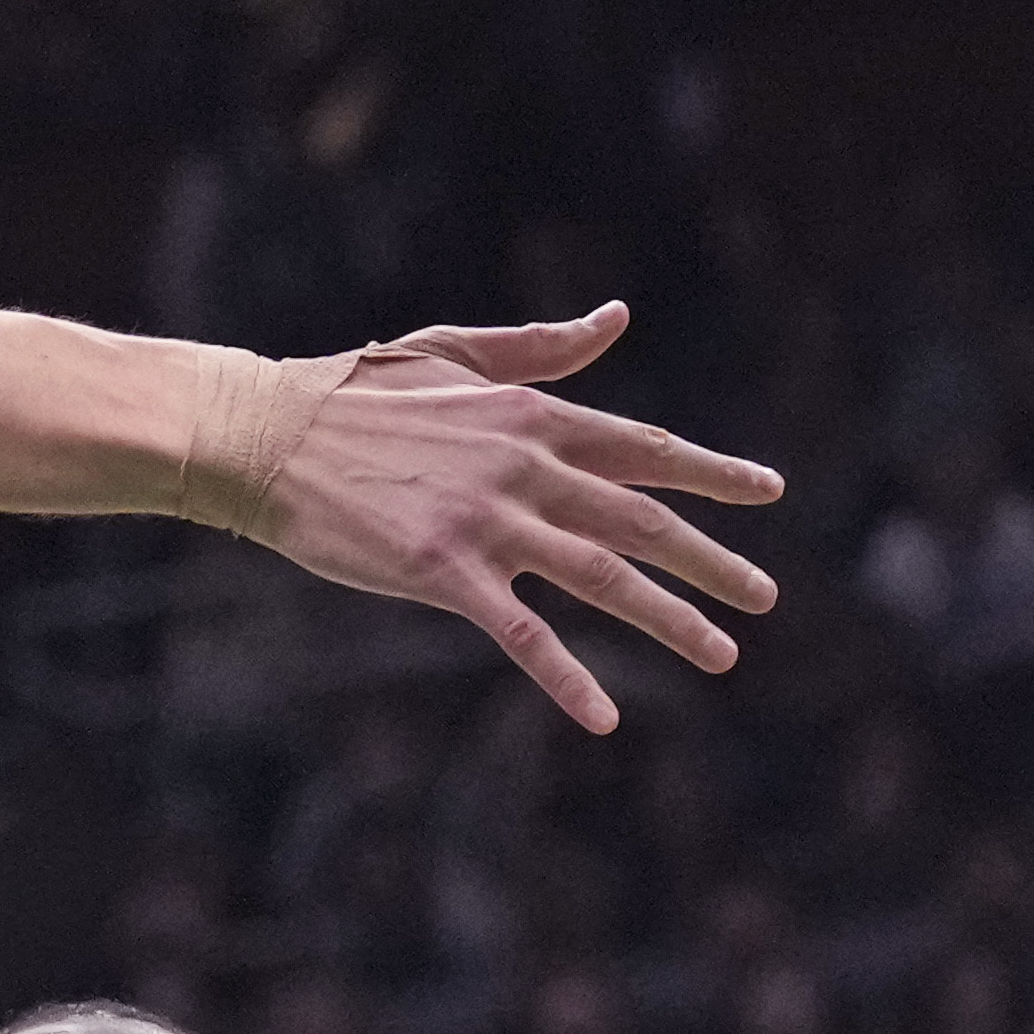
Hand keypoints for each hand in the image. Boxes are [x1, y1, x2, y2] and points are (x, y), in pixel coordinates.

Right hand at [211, 305, 782, 735]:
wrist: (266, 435)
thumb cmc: (351, 393)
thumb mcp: (456, 352)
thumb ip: (541, 348)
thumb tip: (616, 319)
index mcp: (533, 415)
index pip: (645, 449)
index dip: (712, 473)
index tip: (767, 492)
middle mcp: (526, 467)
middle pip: (642, 521)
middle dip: (712, 561)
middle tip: (767, 595)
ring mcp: (488, 522)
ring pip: (603, 578)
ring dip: (671, 619)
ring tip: (723, 653)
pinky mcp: (443, 572)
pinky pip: (522, 634)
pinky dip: (567, 677)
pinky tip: (604, 715)